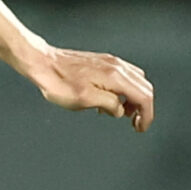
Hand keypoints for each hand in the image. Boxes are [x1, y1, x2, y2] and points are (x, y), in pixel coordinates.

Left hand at [34, 47, 154, 131]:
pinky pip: (124, 76)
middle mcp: (117, 66)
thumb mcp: (85, 100)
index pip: (144, 96)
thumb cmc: (59, 82)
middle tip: (135, 124)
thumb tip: (119, 110)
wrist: (44, 63)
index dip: (147, 115)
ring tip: (122, 113)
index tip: (141, 128)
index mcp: (115, 76)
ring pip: (136, 81)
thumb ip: (109, 104)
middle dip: (143, 108)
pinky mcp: (103, 62)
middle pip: (144, 88)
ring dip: (134, 99)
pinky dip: (125, 91)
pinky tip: (110, 100)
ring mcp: (110, 62)